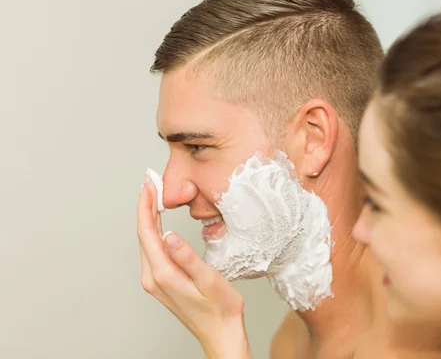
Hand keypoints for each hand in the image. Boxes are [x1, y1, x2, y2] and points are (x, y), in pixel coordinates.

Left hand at [137, 177, 251, 357]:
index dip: (146, 206)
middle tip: (150, 183)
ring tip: (154, 196)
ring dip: (149, 218)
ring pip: (147, 243)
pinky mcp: (162, 283)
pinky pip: (153, 252)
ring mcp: (156, 282)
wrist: (221, 333)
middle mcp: (154, 278)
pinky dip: (154, 232)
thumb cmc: (221, 309)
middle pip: (143, 235)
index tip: (148, 185)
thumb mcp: (209, 280)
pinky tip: (160, 224)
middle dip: (145, 207)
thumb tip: (169, 236)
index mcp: (163, 274)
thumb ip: (188, 258)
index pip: (147, 233)